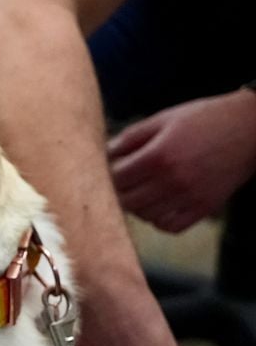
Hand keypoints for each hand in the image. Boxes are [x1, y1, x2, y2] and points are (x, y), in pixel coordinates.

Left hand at [108, 90, 255, 231]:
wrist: (249, 128)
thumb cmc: (203, 119)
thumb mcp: (163, 119)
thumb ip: (131, 137)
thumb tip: (106, 152)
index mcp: (158, 156)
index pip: (117, 178)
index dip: (108, 173)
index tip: (111, 167)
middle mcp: (173, 181)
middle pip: (127, 201)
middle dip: (119, 191)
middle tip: (123, 181)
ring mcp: (190, 197)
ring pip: (146, 216)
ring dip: (137, 206)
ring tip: (141, 191)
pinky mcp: (204, 207)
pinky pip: (170, 226)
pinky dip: (159, 219)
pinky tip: (159, 204)